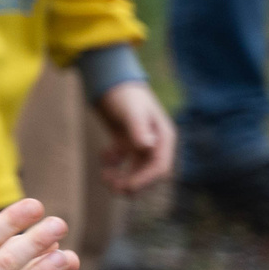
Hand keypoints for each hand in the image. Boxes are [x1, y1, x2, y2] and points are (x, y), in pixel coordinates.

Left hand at [94, 79, 175, 195]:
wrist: (111, 82)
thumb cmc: (125, 94)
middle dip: (132, 183)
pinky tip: (104, 155)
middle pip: (148, 174)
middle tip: (112, 187)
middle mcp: (155, 144)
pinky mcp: (126, 143)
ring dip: (121, 178)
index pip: (160, 167)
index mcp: (163, 138)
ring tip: (105, 177)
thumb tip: (147, 147)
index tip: (128, 187)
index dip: (146, 180)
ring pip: (135, 171)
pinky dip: (112, 164)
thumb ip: (139, 129)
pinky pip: (122, 162)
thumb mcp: (131, 111)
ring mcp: (140, 145)